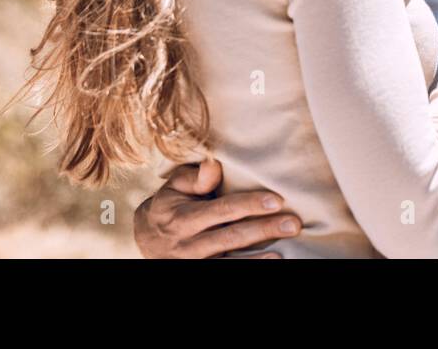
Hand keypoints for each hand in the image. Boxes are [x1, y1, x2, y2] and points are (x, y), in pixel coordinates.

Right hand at [132, 158, 302, 257]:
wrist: (144, 239)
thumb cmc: (169, 205)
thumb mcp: (175, 187)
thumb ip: (197, 177)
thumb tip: (214, 163)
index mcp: (183, 217)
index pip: (222, 210)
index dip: (249, 205)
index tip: (277, 199)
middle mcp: (188, 244)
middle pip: (231, 237)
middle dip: (263, 230)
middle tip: (293, 224)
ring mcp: (194, 263)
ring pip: (229, 263)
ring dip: (258, 260)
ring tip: (283, 254)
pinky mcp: (200, 274)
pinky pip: (225, 274)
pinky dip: (247, 270)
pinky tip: (269, 264)